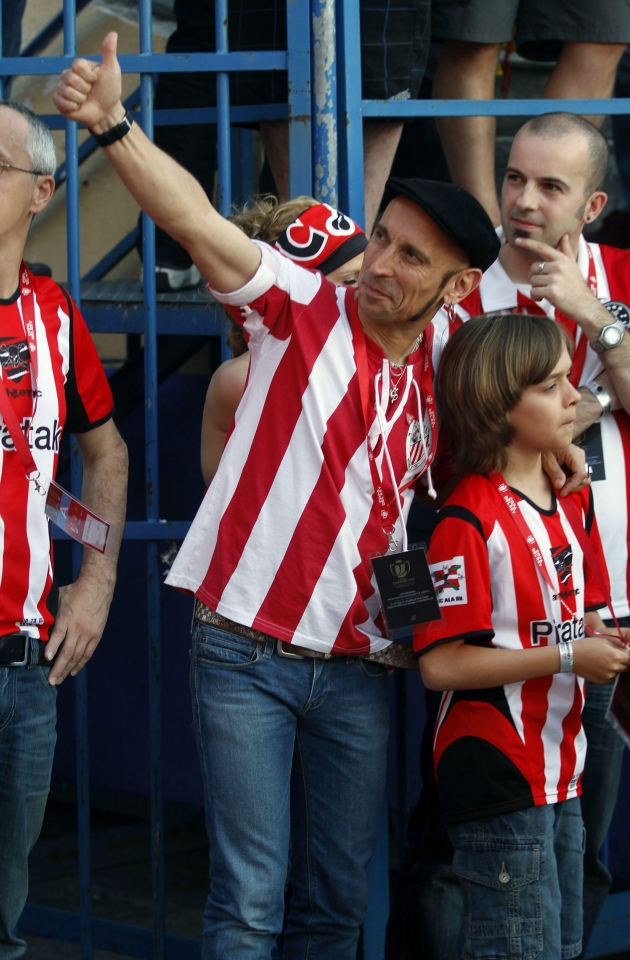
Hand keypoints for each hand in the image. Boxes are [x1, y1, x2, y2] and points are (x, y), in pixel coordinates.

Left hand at [44, 570, 114, 684]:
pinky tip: (73, 671)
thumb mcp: (60, 598)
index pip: (59, 635)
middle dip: (59, 668)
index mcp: (68, 617)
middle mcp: (79, 628)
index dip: (53, 647)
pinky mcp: (96, 635)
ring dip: (68, 669)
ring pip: (78, 656)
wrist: (98, 587)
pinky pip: (88, 653)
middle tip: (51, 681)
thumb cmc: (76, 592)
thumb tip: (39, 624)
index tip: (46, 658)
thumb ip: (52, 613)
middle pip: (68, 651)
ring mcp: (89, 633)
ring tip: (59, 679)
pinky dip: (80, 664)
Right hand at [53, 32, 122, 131]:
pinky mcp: (59, 102)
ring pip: (66, 91)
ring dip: (80, 99)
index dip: (89, 77)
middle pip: (71, 79)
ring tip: (85, 100)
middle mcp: (68, 74)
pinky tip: (78, 107)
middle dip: (85, 89)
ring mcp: (62, 88)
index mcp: (79, 66)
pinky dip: (73, 107)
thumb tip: (113, 33)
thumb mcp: (112, 70)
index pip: (77, 66)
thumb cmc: (110, 91)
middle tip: (90, 92)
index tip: (95, 80)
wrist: (107, 113)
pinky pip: (61, 102)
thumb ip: (109, 52)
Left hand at [515, 234, 600, 321]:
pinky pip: (533, 292)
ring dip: (537, 289)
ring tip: (548, 292)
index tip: (517, 240)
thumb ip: (566, 251)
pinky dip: (536, 297)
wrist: (584, 305)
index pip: (542, 248)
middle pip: (533, 268)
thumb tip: (565, 235)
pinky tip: (545, 299)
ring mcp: (555, 279)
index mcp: (562, 259)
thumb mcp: (573, 265)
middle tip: (546, 285)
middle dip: (535, 278)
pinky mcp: (551, 291)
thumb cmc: (576, 286)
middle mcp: (558, 267)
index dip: (528, 243)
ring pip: (532, 281)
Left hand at [542, 444, 589, 496]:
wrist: (544, 440)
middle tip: (561, 491)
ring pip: (583, 478)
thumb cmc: (545, 448)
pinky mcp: (576, 463)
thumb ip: (554, 472)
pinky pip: (578, 475)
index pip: (580, 474)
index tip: (563, 492)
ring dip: (573, 485)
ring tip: (561, 487)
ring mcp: (579, 460)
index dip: (573, 485)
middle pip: (584, 477)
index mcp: (575, 454)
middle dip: (573, 486)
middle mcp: (580, 456)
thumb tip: (560, 485)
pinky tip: (562, 482)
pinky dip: (572, 482)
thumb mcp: (547, 460)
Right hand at [572, 634, 629, 683]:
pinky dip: (608, 674)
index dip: (626, 655)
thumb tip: (627, 651)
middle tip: (610, 656)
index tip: (622, 653)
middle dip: (621, 661)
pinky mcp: (603, 681)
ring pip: (618, 672)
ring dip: (614, 668)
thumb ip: (619, 647)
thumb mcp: (604, 641)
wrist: (571, 657)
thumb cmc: (587, 646)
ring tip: (602, 661)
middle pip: (626, 666)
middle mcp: (614, 667)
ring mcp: (608, 676)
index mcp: (616, 656)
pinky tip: (599, 667)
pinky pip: (611, 678)